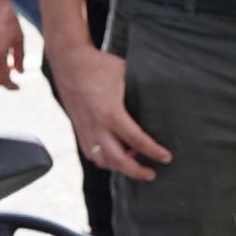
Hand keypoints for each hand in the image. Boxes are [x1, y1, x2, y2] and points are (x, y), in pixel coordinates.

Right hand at [49, 46, 173, 180]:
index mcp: (111, 113)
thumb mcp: (124, 74)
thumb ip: (139, 88)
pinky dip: (104, 160)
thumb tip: (159, 93)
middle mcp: (96, 126)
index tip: (166, 158)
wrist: (69, 61)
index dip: (153, 151)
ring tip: (134, 163)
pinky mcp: (78, 129)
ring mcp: (85, 130)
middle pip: (118, 160)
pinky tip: (115, 155)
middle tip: (151, 174)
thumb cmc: (98, 65)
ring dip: (119, 167)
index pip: (136, 140)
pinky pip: (91, 154)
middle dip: (136, 171)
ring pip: (102, 161)